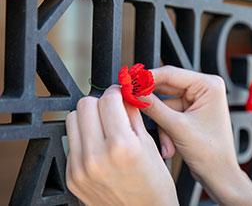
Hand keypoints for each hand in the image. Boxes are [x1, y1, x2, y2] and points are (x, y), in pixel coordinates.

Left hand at [65, 85, 178, 205]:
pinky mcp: (72, 176)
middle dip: (100, 102)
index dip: (116, 92)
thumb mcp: (149, 145)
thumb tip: (124, 96)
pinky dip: (84, 136)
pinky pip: (71, 141)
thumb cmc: (153, 185)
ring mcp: (80, 167)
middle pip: (85, 104)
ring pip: (72, 119)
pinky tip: (98, 144)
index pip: (108, 99)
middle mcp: (96, 156)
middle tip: (112, 110)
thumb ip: (133, 115)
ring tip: (103, 126)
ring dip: (88, 116)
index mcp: (121, 146)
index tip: (120, 95)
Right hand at [140, 66, 251, 204]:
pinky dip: (165, 127)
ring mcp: (195, 100)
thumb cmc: (211, 153)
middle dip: (152, 102)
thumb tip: (134, 93)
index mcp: (208, 85)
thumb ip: (153, 107)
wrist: (218, 175)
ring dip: (160, 122)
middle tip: (131, 101)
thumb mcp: (178, 127)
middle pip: (166, 87)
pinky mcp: (188, 110)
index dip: (146, 78)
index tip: (129, 82)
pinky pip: (168, 112)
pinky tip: (170, 144)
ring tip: (167, 141)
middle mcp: (203, 89)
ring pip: (164, 102)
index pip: (170, 74)